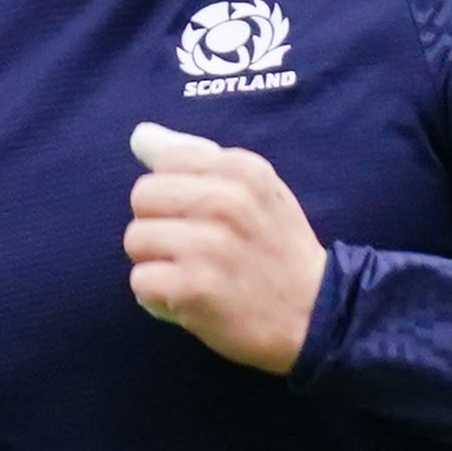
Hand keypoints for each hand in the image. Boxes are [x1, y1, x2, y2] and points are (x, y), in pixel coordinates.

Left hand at [124, 122, 325, 372]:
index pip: (166, 162)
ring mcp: (208, 246)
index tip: (202, 217)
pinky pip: (140, 281)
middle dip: (158, 224)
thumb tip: (140, 135)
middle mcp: (224, 201)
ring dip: (156, 263)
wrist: (315, 315)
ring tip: (191, 273)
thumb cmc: (278, 249)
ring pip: (136, 240)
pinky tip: (187, 298)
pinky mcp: (194, 288)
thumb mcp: (256, 189)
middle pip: (142, 197)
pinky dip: (157, 296)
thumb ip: (198, 159)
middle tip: (191, 248)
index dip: (174, 193)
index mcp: (241, 170)